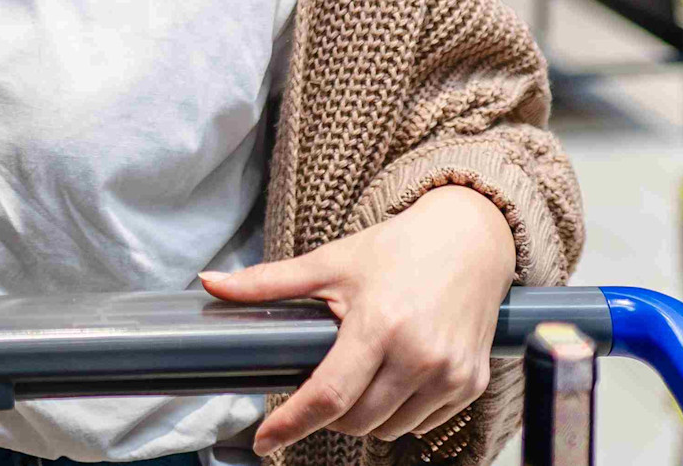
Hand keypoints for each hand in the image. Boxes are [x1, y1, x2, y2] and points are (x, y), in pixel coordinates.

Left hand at [201, 186, 515, 453]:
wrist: (469, 239)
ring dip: (365, 417)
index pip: (328, 395)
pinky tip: (394, 377)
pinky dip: (400, 412)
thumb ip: (268, 282)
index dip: (292, 423)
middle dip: (328, 415)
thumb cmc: (396, 250)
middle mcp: (419, 356)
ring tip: (360, 374)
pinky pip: (424, 423)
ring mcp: (451, 375)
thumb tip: (210, 283)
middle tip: (319, 383)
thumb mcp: (329, 262)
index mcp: (379, 325)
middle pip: (358, 420)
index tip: (265, 442)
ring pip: (390, 429)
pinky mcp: (472, 384)